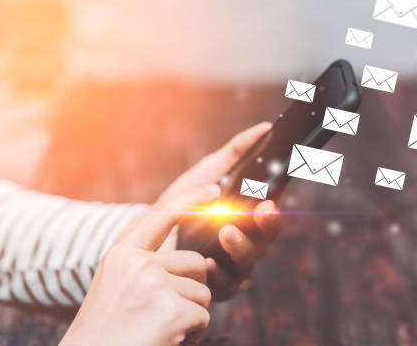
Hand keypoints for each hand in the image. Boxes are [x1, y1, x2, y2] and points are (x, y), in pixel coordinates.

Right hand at [60, 185, 220, 345]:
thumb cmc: (105, 335)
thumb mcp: (116, 289)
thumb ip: (148, 268)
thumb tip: (204, 264)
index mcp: (120, 255)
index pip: (159, 215)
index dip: (189, 200)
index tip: (213, 191)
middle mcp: (136, 263)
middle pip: (194, 262)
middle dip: (192, 289)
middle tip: (166, 315)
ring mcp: (153, 284)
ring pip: (202, 292)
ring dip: (190, 316)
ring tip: (160, 332)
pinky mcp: (170, 310)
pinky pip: (202, 317)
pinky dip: (192, 336)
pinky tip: (166, 343)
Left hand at [158, 123, 281, 300]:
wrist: (143, 235)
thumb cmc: (180, 203)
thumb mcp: (206, 173)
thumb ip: (236, 152)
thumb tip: (265, 127)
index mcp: (244, 223)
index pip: (267, 221)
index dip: (272, 214)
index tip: (269, 202)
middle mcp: (241, 248)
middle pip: (264, 244)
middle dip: (266, 228)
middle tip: (261, 212)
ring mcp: (228, 271)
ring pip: (247, 265)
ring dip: (240, 248)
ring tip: (226, 231)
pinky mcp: (211, 288)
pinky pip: (222, 285)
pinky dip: (216, 273)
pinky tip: (206, 261)